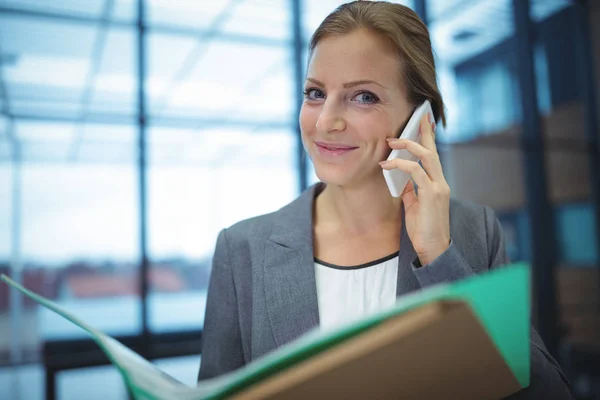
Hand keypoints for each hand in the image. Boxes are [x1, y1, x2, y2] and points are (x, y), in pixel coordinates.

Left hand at [379, 113, 450, 264]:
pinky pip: (416, 172)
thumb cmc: (424, 229)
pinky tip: (387, 164)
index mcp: (438, 184)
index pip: (433, 156)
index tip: (424, 121)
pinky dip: (400, 165)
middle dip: (423, 133)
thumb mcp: (415, 206)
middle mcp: (441, 183)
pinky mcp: (432, 195)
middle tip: (413, 119)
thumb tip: (401, 178)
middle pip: (432, 151)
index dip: (429, 138)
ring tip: (391, 141)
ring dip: (407, 146)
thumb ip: (411, 190)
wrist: (433, 249)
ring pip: (426, 157)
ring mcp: (439, 188)